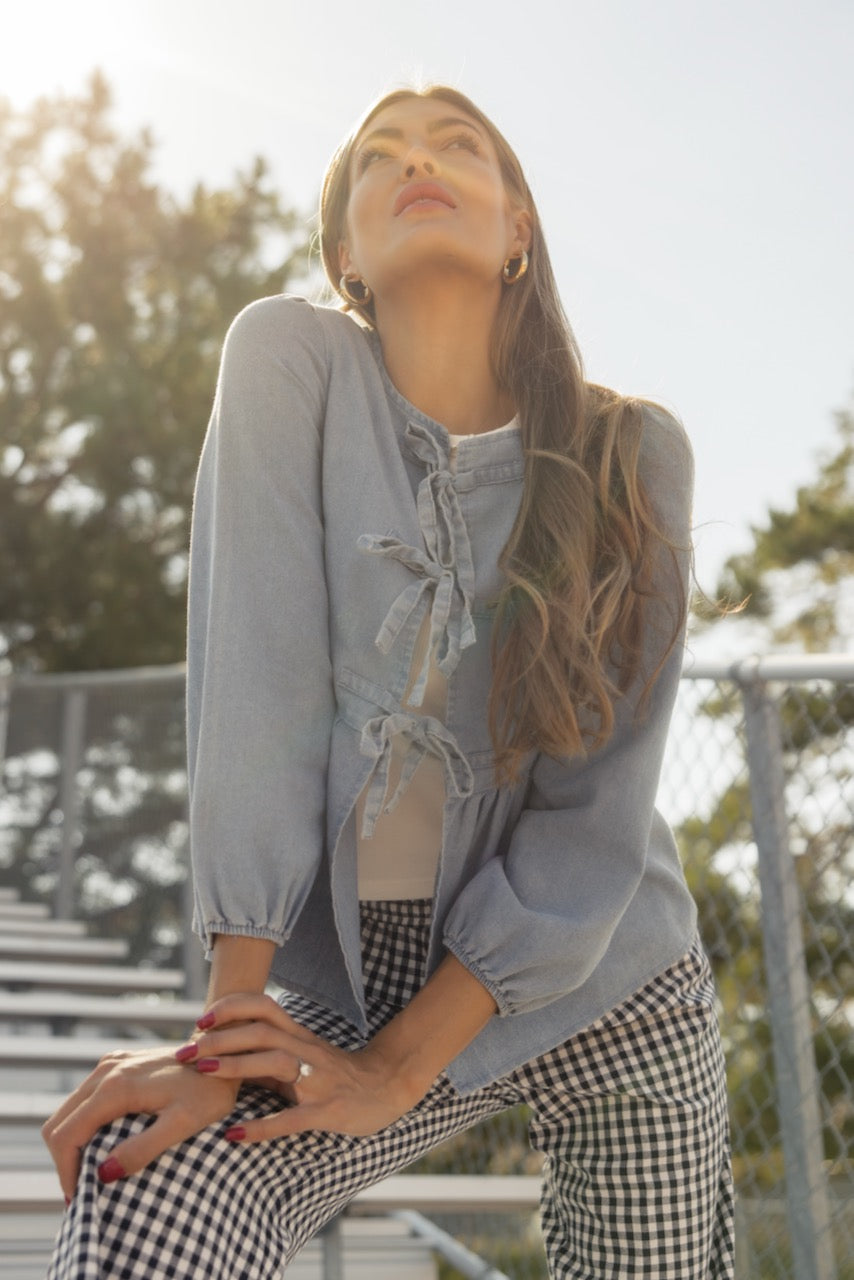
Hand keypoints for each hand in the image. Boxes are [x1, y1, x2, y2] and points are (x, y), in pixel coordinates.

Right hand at [41, 1044, 240, 1197]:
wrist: (224, 1052)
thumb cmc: (210, 1091)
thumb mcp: (183, 1124)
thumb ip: (143, 1148)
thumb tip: (103, 1174)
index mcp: (116, 1086)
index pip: (67, 1134)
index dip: (66, 1171)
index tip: (79, 1199)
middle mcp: (106, 1070)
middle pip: (59, 1122)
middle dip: (64, 1160)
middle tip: (81, 1193)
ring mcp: (110, 1064)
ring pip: (68, 1110)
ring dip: (70, 1144)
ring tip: (88, 1175)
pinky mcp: (117, 1064)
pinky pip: (84, 1099)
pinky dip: (81, 1126)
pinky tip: (99, 1146)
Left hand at [177, 993, 420, 1141]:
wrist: (387, 1087)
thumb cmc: (337, 1073)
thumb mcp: (303, 1056)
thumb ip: (268, 1054)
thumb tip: (223, 1055)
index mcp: (299, 1036)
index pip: (264, 1008)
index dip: (232, 1008)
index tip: (201, 1019)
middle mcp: (306, 1051)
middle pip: (261, 1032)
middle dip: (221, 1038)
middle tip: (187, 1051)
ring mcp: (317, 1080)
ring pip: (275, 1063)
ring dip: (236, 1066)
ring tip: (203, 1072)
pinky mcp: (326, 1111)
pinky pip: (291, 1118)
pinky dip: (261, 1127)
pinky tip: (234, 1135)